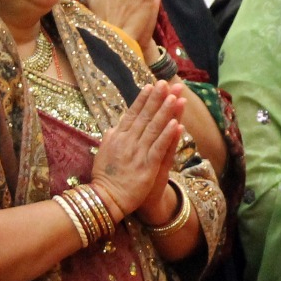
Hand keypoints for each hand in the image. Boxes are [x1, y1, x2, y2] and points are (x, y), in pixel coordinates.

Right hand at [91, 82, 183, 219]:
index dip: (143, 99)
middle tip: (167, 82)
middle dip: (157, 98)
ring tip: (175, 96)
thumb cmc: (105, 177)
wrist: (106, 199)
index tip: (151, 86)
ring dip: (165, 111)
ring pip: (154, 128)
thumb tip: (114, 127)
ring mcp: (137, 153)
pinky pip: (159, 148)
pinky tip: (176, 124)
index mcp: (117, 137)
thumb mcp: (103, 153)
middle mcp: (127, 142)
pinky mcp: (147, 166)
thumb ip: (110, 139)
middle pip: (145, 116)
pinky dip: (168, 135)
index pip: (132, 114)